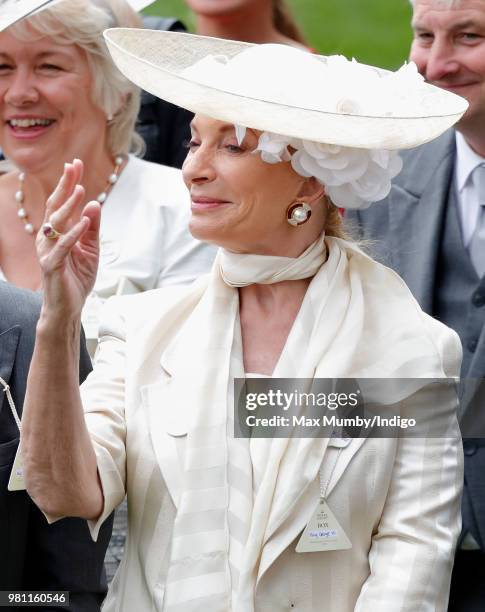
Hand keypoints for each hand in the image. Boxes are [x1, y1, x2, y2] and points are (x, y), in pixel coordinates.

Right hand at [36, 159, 100, 319]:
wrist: (69, 306)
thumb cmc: (77, 278)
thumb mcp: (91, 250)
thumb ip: (92, 229)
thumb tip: (95, 204)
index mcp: (58, 232)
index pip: (61, 202)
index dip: (68, 183)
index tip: (75, 163)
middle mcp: (49, 238)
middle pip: (55, 206)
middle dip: (64, 185)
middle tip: (73, 166)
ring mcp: (48, 251)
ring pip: (57, 223)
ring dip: (69, 206)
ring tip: (81, 190)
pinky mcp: (52, 265)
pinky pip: (63, 246)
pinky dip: (74, 233)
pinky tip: (84, 222)